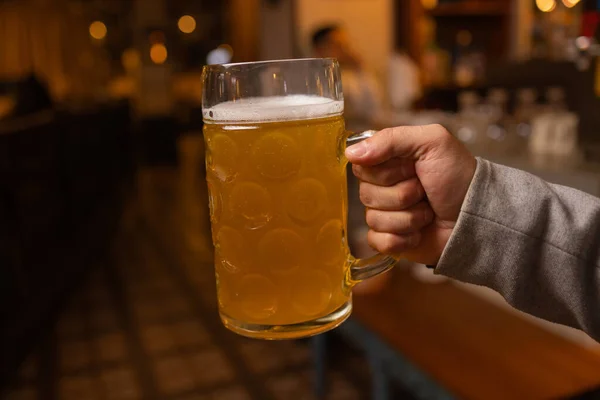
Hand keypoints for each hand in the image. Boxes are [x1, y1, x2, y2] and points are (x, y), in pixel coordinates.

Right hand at [345, 124, 476, 264]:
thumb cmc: (459, 176)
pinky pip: (378, 241)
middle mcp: (382, 186)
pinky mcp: (389, 239)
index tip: (412, 169)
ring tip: (428, 212)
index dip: (386, 171)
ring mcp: (385, 214)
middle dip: (402, 195)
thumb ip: (391, 139)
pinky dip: (402, 239)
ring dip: (408, 217)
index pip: (361, 166)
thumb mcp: (431, 142)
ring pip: (374, 219)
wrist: (477, 217)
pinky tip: (418, 234)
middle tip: (425, 191)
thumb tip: (350, 153)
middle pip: (366, 194)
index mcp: (387, 161)